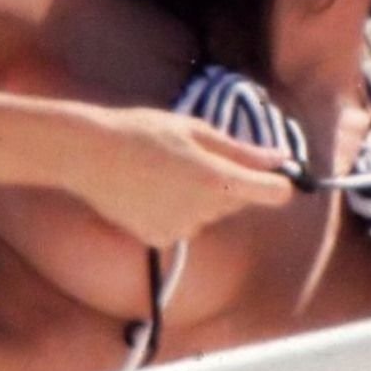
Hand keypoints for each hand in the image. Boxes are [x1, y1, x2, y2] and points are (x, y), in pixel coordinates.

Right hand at [66, 106, 293, 247]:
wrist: (90, 154)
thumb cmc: (144, 132)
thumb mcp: (196, 131)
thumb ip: (242, 150)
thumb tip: (280, 159)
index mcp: (219, 181)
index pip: (275, 193)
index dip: (277, 181)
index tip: (268, 170)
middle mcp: (204, 212)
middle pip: (238, 200)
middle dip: (228, 181)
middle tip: (194, 154)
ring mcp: (180, 229)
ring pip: (208, 212)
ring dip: (200, 195)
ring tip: (166, 168)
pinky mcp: (159, 239)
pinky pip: (182, 224)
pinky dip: (175, 209)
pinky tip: (151, 188)